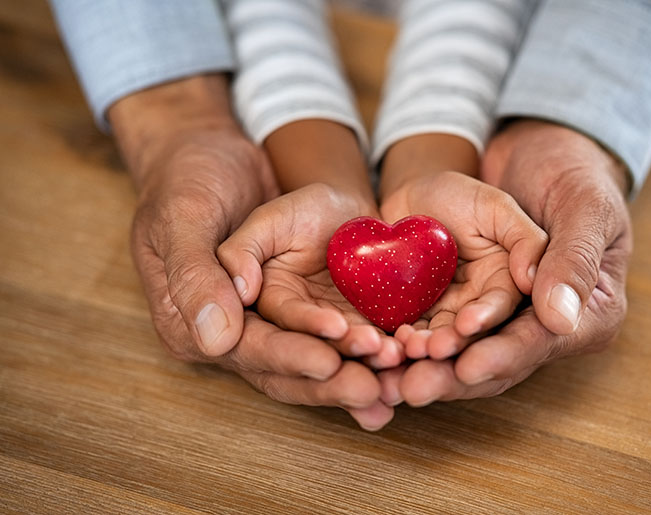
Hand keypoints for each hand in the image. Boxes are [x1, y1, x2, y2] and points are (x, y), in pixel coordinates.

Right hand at [113, 76, 390, 430]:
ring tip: (397, 378)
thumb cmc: (192, 180)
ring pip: (318, 358)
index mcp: (194, 319)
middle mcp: (236, 331)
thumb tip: (216, 337)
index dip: (289, 357)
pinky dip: (369, 351)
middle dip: (331, 380)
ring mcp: (274, 321)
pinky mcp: (306, 306)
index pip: (247, 348)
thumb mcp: (186, 216)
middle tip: (373, 389)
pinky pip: (340, 335)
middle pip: (286, 369)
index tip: (328, 362)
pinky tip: (403, 364)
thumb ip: (197, 274)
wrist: (219, 155)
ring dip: (357, 371)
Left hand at [380, 171, 547, 360]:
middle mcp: (479, 305)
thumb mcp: (496, 207)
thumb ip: (525, 240)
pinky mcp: (415, 315)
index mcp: (506, 283)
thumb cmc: (459, 195)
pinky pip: (409, 331)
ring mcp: (445, 313)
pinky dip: (399, 341)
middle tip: (433, 349)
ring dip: (425, 348)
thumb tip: (535, 282)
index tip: (468, 325)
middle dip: (452, 344)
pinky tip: (388, 342)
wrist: (411, 198)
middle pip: (470, 334)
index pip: (504, 309)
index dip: (487, 319)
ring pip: (438, 338)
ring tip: (409, 348)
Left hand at [387, 120, 632, 406]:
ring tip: (390, 375)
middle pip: (496, 359)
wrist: (526, 152)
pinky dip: (409, 341)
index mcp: (587, 312)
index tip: (466, 367)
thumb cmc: (568, 173)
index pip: (540, 341)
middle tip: (413, 388)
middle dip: (452, 375)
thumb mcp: (581, 206)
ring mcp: (500, 316)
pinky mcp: (465, 302)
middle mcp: (541, 324)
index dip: (501, 356)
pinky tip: (381, 351)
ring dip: (425, 365)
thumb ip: (572, 258)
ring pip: (461, 351)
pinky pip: (436, 327)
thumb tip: (560, 318)